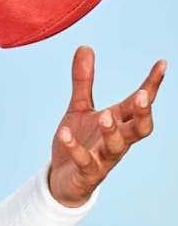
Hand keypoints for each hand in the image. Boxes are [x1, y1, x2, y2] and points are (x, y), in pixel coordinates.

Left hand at [48, 46, 165, 206]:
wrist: (63, 179)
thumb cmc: (79, 141)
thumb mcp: (80, 108)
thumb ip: (84, 81)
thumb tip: (85, 47)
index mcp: (120, 121)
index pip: (140, 102)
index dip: (153, 85)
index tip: (161, 63)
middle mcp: (118, 140)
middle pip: (140, 128)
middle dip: (144, 113)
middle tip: (143, 96)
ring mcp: (104, 158)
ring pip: (117, 147)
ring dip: (113, 132)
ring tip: (105, 115)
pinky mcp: (87, 172)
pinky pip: (85, 161)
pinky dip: (76, 148)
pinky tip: (65, 134)